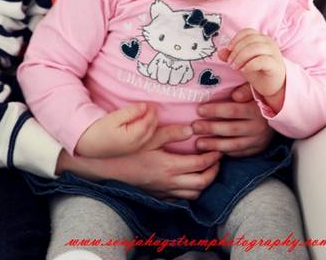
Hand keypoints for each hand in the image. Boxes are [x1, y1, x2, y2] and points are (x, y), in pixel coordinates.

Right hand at [57, 123, 221, 199]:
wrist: (108, 170)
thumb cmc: (128, 151)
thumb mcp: (149, 137)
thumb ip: (171, 132)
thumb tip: (192, 128)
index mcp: (170, 166)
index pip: (200, 165)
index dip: (213, 157)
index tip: (217, 148)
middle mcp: (170, 182)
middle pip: (201, 183)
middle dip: (213, 172)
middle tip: (217, 158)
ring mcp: (164, 191)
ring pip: (193, 194)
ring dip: (204, 183)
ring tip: (206, 168)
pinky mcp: (158, 195)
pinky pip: (180, 198)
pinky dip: (190, 191)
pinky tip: (189, 179)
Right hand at [75, 103, 157, 156]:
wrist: (88, 144)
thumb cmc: (99, 129)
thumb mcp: (114, 118)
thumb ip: (131, 112)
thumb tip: (144, 106)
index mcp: (132, 136)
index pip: (148, 122)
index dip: (151, 111)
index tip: (151, 102)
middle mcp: (136, 145)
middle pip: (151, 129)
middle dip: (153, 117)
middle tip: (152, 106)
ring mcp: (134, 149)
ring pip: (150, 135)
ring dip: (152, 124)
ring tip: (149, 113)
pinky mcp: (131, 150)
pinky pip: (145, 139)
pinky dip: (148, 130)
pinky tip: (144, 124)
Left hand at [192, 50, 274, 156]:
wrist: (281, 113)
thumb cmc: (260, 98)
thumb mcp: (255, 89)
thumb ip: (245, 89)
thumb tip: (234, 95)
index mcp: (256, 110)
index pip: (233, 111)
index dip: (215, 110)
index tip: (199, 109)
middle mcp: (258, 127)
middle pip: (230, 129)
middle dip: (210, 128)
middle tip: (194, 126)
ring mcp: (257, 140)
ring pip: (233, 144)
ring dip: (214, 144)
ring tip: (198, 143)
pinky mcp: (256, 149)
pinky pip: (239, 153)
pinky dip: (225, 152)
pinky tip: (212, 151)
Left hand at [226, 29, 285, 111]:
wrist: (275, 86)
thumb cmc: (259, 71)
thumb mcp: (242, 62)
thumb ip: (232, 56)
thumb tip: (220, 52)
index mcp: (261, 39)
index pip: (247, 32)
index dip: (236, 39)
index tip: (229, 49)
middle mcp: (269, 43)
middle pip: (249, 40)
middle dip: (236, 51)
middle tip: (230, 63)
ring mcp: (274, 53)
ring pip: (255, 48)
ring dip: (241, 57)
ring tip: (235, 67)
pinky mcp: (275, 65)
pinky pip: (262, 60)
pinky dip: (250, 64)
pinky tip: (244, 70)